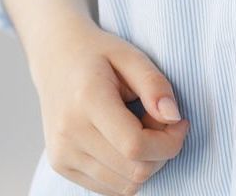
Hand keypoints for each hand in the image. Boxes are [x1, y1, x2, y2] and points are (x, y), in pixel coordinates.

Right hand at [32, 16, 189, 194]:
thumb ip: (154, 85)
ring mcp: (62, 154)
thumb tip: (174, 117)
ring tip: (141, 129)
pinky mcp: (61, 166)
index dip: (168, 141)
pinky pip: (110, 189)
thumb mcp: (130, 55)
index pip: (135, 145)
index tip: (179, 121)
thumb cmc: (98, 53)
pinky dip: (127, 172)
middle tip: (159, 121)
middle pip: (134, 170)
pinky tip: (125, 142)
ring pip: (124, 186)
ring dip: (145, 163)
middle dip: (161, 152)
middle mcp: (69, 133)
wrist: (56, 58)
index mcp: (86, 100)